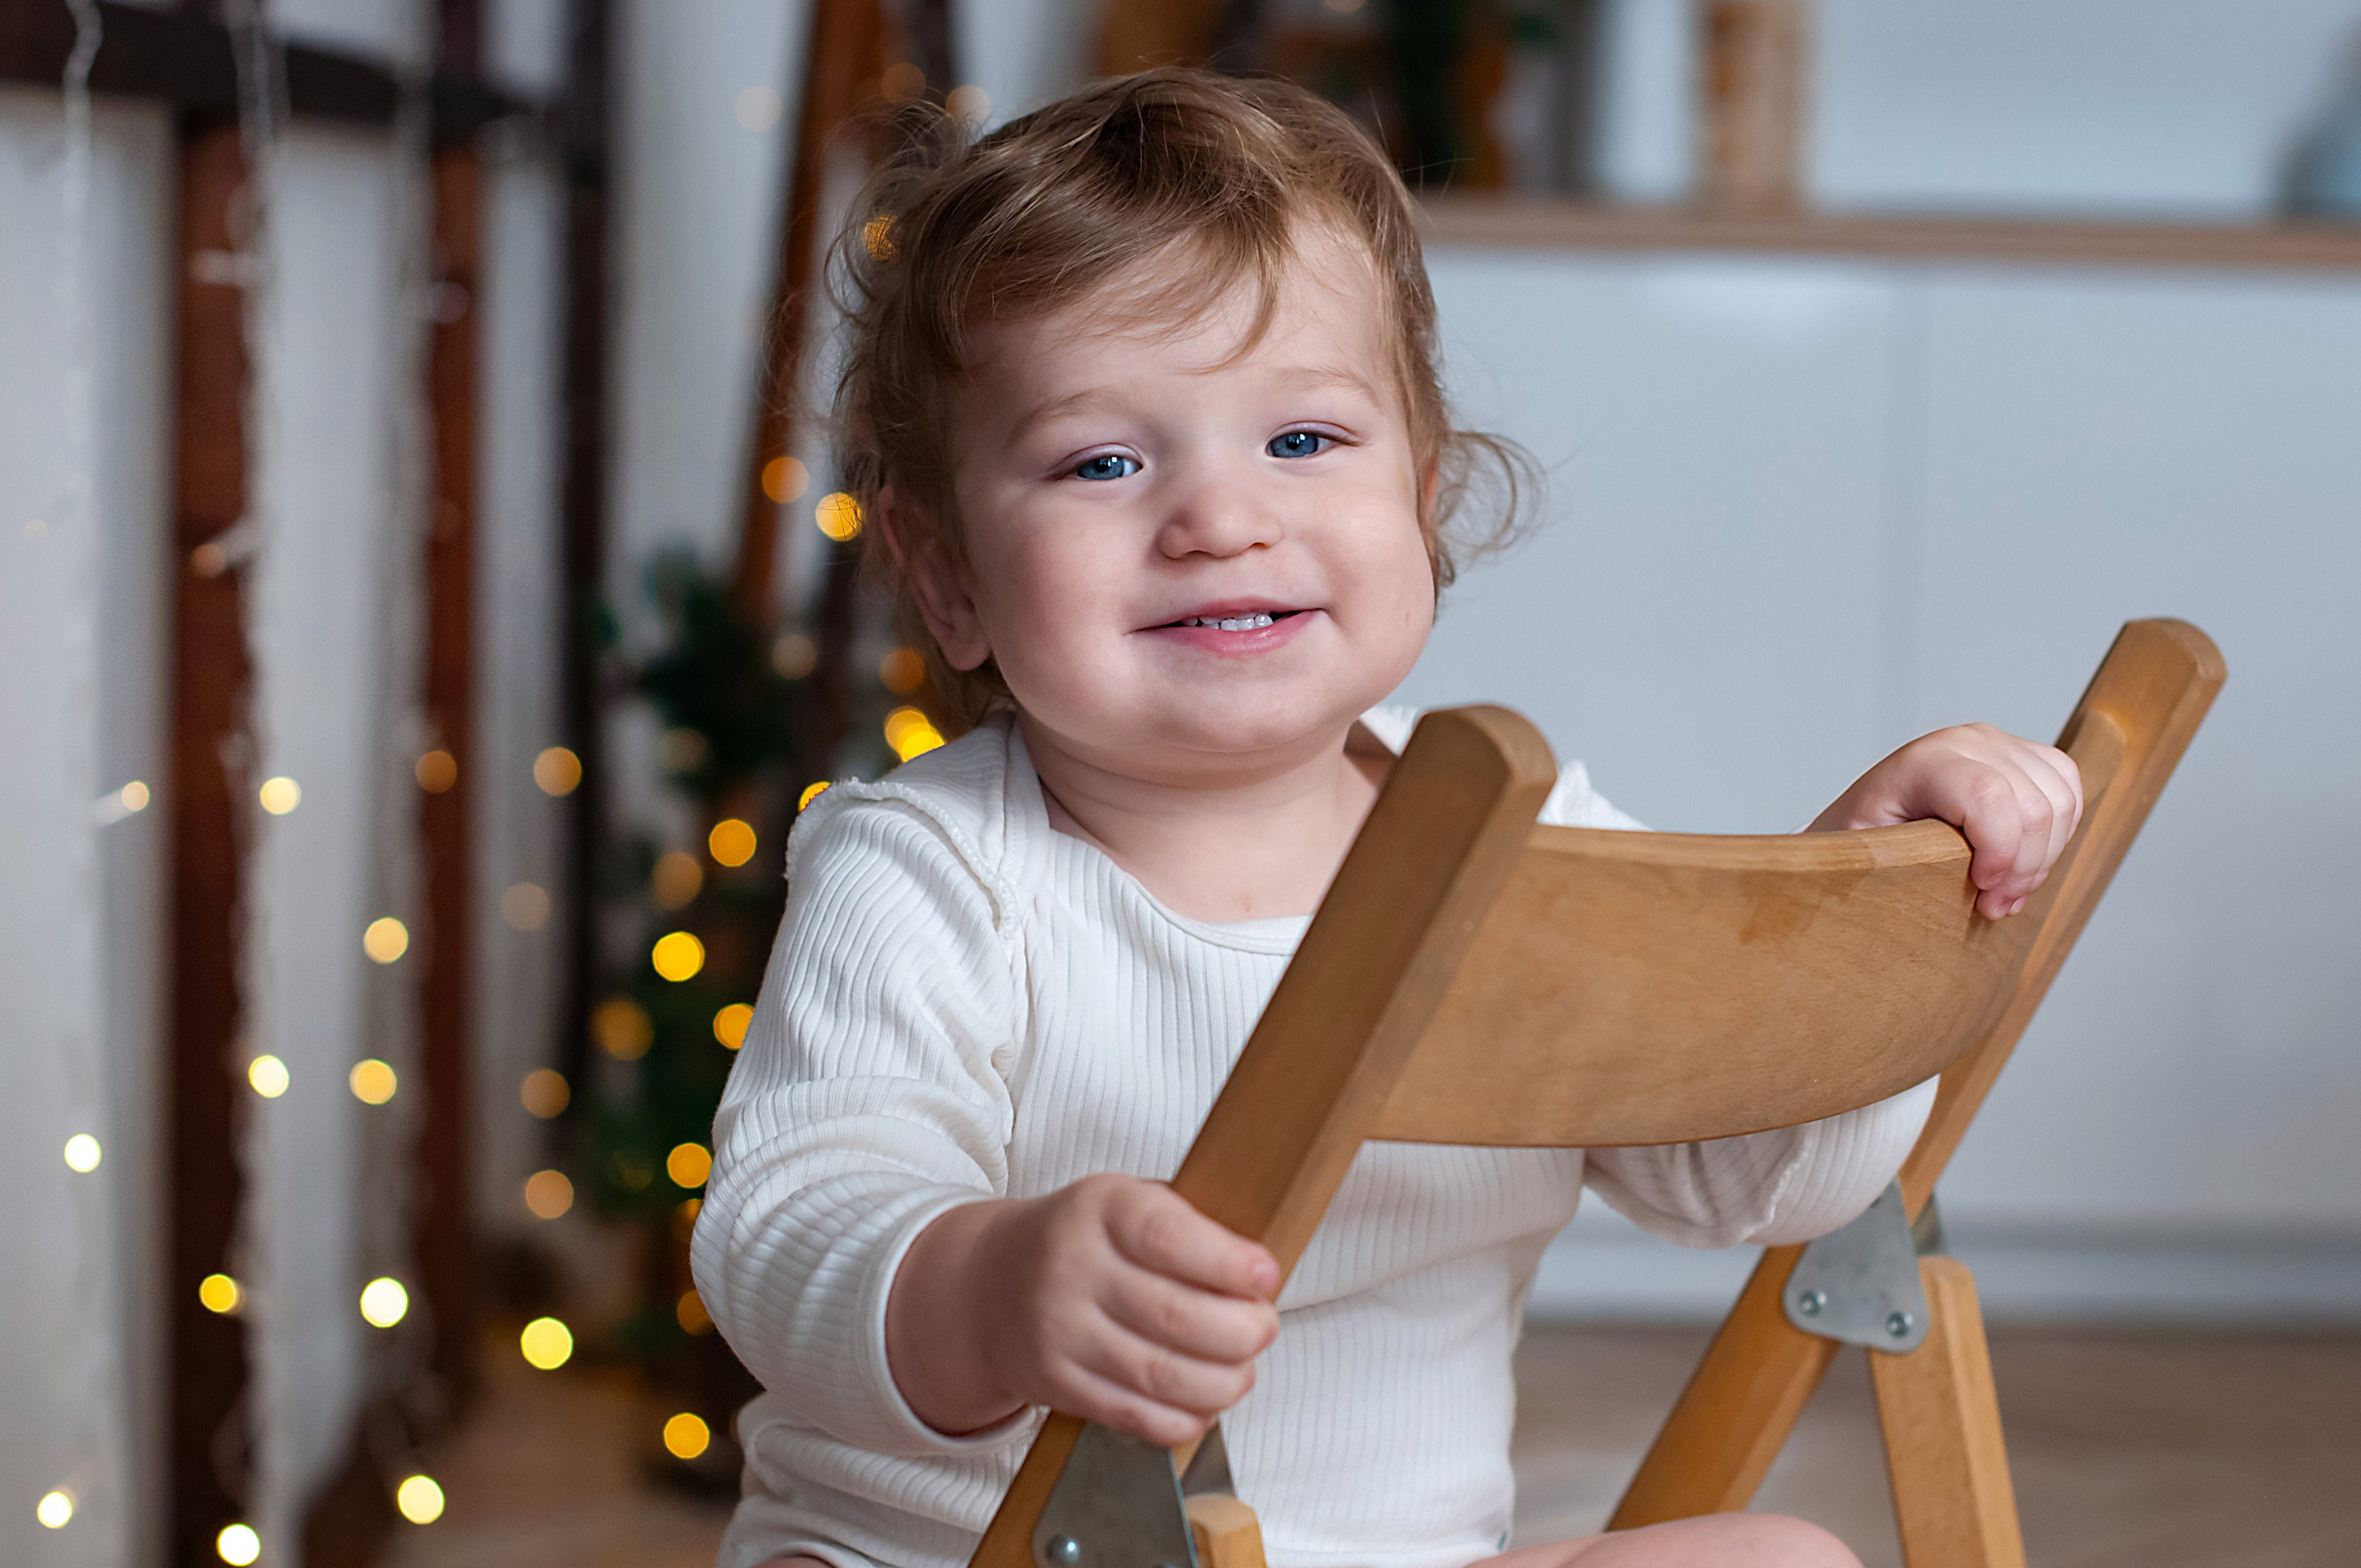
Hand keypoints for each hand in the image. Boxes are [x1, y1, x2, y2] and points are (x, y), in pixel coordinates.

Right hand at [886, 1174, 1279, 1445]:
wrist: (989, 1282)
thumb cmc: (1083, 1239)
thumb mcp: (1125, 1201)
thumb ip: (1188, 1225)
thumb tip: (1260, 1272)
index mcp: (1099, 1208)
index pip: (1170, 1237)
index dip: (1229, 1264)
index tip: (1266, 1276)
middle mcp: (1071, 1269)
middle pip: (1175, 1316)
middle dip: (1241, 1331)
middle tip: (1263, 1328)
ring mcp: (1059, 1332)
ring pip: (1160, 1374)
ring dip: (1222, 1382)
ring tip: (1242, 1370)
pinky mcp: (1055, 1385)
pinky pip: (1132, 1415)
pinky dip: (1183, 1418)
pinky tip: (1204, 1403)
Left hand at [1808, 723, 2083, 918]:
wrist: (1863, 825)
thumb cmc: (1860, 846)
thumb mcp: (1863, 858)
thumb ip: (1900, 863)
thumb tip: (1938, 883)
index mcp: (1923, 762)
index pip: (1989, 795)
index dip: (2000, 852)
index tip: (1983, 893)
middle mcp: (1967, 742)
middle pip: (2034, 806)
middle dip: (2023, 870)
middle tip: (1993, 906)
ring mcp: (1999, 744)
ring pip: (2060, 803)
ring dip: (2041, 861)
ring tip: (2005, 893)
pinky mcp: (2025, 757)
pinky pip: (2069, 794)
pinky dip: (2057, 838)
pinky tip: (2022, 864)